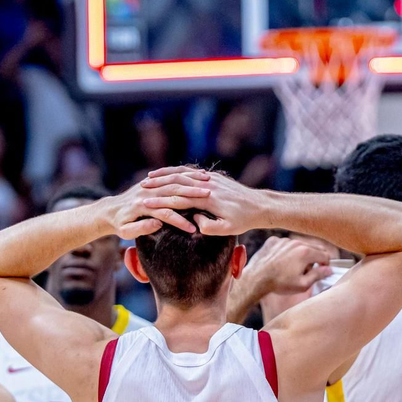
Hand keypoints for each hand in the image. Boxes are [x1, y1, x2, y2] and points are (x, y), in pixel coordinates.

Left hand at [99, 174, 205, 238]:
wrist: (110, 210)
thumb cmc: (119, 224)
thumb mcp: (125, 231)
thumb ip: (140, 228)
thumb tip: (156, 223)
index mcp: (141, 205)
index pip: (164, 212)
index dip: (180, 220)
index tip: (194, 230)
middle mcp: (147, 191)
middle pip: (173, 191)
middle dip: (192, 194)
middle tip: (210, 199)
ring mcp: (150, 184)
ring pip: (174, 180)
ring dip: (192, 183)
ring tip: (209, 187)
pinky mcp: (154, 182)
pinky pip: (172, 175)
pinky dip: (187, 176)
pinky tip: (200, 178)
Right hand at [140, 166, 276, 234]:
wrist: (260, 205)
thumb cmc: (244, 220)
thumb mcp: (228, 229)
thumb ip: (210, 227)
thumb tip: (194, 222)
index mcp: (208, 198)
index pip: (181, 198)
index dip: (162, 200)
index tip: (145, 203)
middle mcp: (207, 185)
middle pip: (178, 181)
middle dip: (158, 183)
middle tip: (141, 186)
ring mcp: (210, 178)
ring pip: (183, 173)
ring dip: (165, 175)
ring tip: (148, 178)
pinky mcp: (213, 177)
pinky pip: (191, 171)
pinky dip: (176, 172)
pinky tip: (167, 175)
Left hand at [239, 235, 335, 298]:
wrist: (255, 279)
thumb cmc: (279, 284)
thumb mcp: (302, 285)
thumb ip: (318, 275)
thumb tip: (328, 270)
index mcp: (305, 252)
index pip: (325, 255)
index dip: (325, 265)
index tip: (321, 271)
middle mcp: (296, 242)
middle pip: (313, 248)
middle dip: (314, 259)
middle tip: (307, 271)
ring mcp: (283, 240)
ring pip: (299, 245)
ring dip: (300, 255)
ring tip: (291, 269)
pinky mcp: (273, 241)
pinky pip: (285, 245)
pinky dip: (286, 252)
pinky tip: (280, 263)